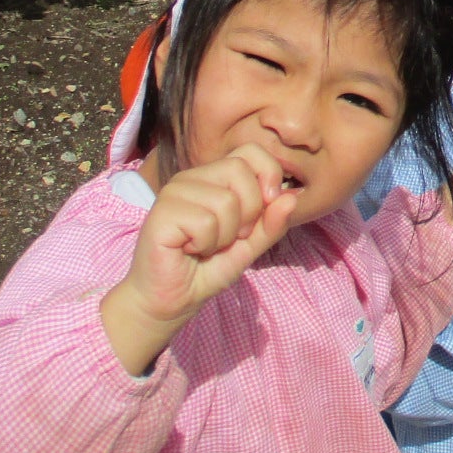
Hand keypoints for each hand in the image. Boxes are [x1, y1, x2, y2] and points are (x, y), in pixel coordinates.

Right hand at [101, 144, 296, 373]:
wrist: (170, 301)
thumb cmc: (206, 270)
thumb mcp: (250, 247)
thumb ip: (271, 223)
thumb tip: (292, 197)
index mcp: (213, 178)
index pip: (251, 152)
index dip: (268, 175)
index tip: (268, 205)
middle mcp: (191, 178)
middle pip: (240, 171)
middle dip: (249, 212)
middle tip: (230, 237)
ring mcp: (174, 192)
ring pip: (225, 200)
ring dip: (225, 236)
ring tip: (205, 246)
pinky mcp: (161, 212)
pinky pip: (205, 221)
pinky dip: (205, 244)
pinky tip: (188, 250)